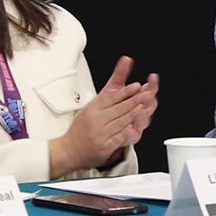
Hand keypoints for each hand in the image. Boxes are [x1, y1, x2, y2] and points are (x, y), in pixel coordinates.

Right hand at [54, 56, 161, 174]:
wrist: (69, 149)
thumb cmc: (81, 128)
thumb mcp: (92, 107)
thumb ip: (109, 92)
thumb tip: (122, 66)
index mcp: (93, 108)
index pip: (111, 97)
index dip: (125, 91)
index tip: (136, 86)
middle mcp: (96, 119)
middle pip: (118, 108)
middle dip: (134, 100)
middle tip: (146, 94)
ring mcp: (100, 133)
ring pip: (120, 122)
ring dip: (133, 114)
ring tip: (143, 107)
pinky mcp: (104, 146)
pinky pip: (117, 138)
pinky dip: (127, 133)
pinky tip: (133, 128)